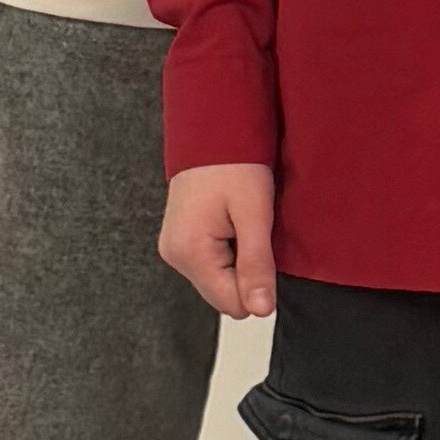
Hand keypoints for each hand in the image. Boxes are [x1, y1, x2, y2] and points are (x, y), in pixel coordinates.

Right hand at [160, 163, 278, 319]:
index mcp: (190, 253)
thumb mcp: (254, 213)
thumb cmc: (233, 162)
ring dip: (239, 260)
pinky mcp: (180, 241)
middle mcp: (175, 256)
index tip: (265, 247)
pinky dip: (230, 251)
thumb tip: (262, 311)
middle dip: (248, 271)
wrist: (212, 129)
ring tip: (243, 223)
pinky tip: (234, 223)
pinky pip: (212, 264)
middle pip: (225, 294)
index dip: (259, 284)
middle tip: (254, 230)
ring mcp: (175, 248)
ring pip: (220, 280)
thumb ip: (256, 264)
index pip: (234, 305)